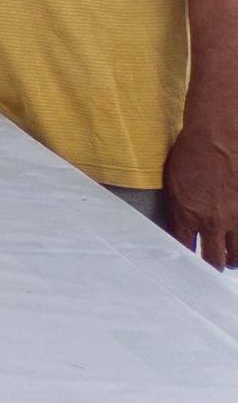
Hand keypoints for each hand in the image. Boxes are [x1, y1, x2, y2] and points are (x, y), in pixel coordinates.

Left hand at [165, 115, 237, 268]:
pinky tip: (237, 244)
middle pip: (212, 260)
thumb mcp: (171, 180)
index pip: (182, 248)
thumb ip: (177, 207)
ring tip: (227, 258)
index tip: (183, 261)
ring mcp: (235, 219)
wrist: (218, 135)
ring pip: (236, 256)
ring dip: (231, 259)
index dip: (183, 257)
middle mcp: (212, 222)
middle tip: (208, 267)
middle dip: (209, 266)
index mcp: (186, 214)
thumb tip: (178, 224)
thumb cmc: (191, 152)